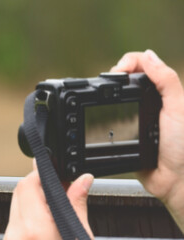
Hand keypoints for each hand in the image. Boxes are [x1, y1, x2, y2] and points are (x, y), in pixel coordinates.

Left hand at [4, 160, 93, 239]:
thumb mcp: (79, 237)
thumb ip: (77, 206)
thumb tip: (83, 180)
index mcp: (36, 228)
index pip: (28, 183)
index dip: (41, 173)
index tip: (52, 170)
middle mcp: (17, 232)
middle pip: (19, 190)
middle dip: (38, 184)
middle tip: (58, 189)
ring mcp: (10, 238)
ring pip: (15, 203)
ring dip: (32, 198)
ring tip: (53, 207)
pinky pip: (14, 218)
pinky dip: (28, 213)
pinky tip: (44, 219)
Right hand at [111, 50, 183, 230]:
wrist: (173, 179)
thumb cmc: (183, 146)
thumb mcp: (179, 107)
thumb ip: (166, 80)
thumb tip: (149, 55)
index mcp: (163, 92)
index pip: (143, 66)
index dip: (128, 63)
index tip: (119, 71)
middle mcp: (150, 101)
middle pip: (127, 77)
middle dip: (115, 75)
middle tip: (111, 83)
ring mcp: (136, 115)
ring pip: (117, 95)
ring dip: (109, 91)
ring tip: (104, 93)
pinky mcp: (125, 130)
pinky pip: (111, 115)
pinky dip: (105, 110)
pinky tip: (104, 109)